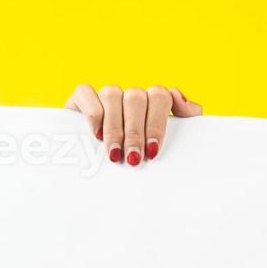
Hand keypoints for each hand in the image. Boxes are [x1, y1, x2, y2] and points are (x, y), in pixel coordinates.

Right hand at [63, 84, 203, 165]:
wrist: (102, 175)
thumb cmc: (141, 157)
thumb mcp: (167, 144)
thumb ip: (185, 120)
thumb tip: (179, 98)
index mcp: (152, 102)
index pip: (160, 96)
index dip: (156, 123)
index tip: (153, 151)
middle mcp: (130, 96)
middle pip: (136, 98)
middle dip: (135, 132)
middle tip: (133, 159)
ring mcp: (106, 95)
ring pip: (112, 94)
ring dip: (115, 127)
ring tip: (114, 154)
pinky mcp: (81, 98)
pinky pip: (86, 92)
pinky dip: (93, 114)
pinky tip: (97, 135)